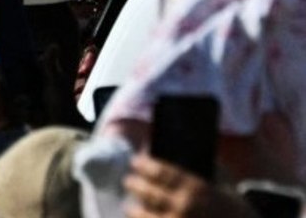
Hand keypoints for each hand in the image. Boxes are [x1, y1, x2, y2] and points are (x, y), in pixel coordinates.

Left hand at [123, 154, 255, 217]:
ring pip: (147, 217)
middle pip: (150, 194)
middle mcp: (185, 207)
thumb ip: (201, 168)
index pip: (162, 172)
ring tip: (129, 207)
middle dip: (135, 186)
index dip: (145, 165)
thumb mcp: (223, 184)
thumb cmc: (234, 208)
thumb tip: (171, 152)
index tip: (135, 161)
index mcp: (197, 188)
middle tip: (127, 181)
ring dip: (135, 211)